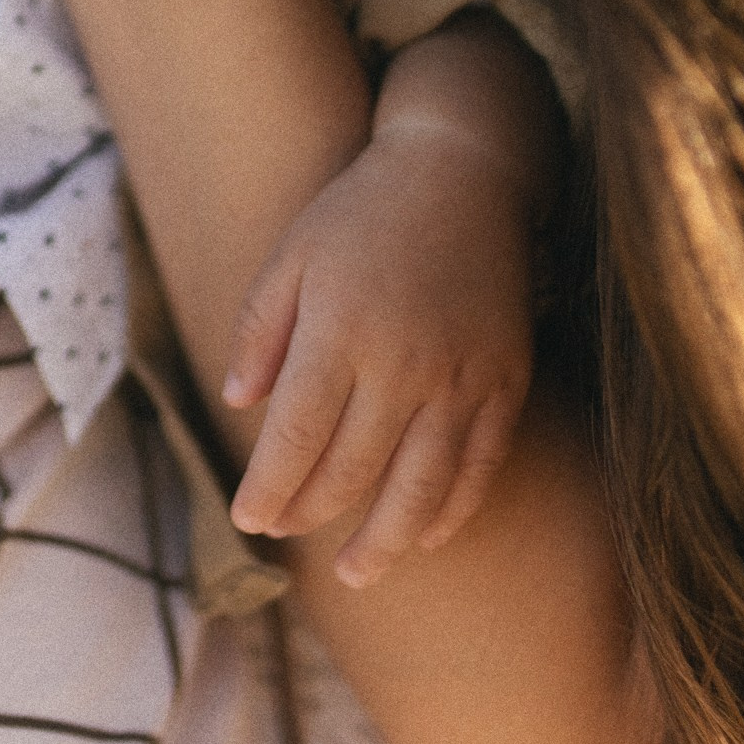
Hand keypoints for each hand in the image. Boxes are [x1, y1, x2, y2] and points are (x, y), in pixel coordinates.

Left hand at [222, 16, 560, 590]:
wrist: (463, 171)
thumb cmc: (362, 211)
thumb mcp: (293, 253)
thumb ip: (260, 329)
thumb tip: (238, 403)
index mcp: (342, 329)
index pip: (297, 436)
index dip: (268, 487)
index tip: (246, 517)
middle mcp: (405, 362)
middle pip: (353, 470)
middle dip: (311, 512)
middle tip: (284, 531)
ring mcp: (463, 376)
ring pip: (421, 488)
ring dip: (384, 542)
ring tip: (354, 572)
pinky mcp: (506, 380)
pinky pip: (480, 467)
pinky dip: (451, 511)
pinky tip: (423, 535)